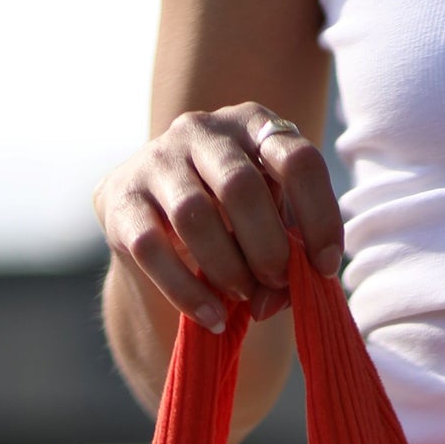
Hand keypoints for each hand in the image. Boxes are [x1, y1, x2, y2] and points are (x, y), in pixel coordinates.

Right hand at [93, 103, 344, 332]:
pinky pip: (151, 248)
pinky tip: (212, 317)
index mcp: (254, 126)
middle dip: (268, 248)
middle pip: (241, 187)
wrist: (166, 232)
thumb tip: (273, 297)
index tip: (325, 267)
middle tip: (276, 283)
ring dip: (228, 269)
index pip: (298, 160)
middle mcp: (202, 130)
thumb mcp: (274, 231)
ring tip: (243, 297)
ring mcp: (156, 158)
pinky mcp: (119, 197)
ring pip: (193, 216)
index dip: (320, 218)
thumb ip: (288, 257)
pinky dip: (187, 292)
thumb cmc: (237, 229)